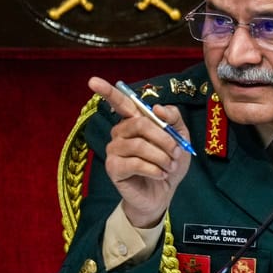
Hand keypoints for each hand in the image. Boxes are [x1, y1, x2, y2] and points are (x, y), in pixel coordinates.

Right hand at [88, 76, 191, 228]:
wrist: (164, 192)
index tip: (92, 80)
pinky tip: (159, 174)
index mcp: (134, 122)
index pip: (119, 102)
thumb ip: (173, 118)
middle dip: (164, 138)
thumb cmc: (169, 162)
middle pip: (140, 124)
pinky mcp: (113, 168)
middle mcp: (120, 133)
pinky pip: (134, 163)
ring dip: (161, 157)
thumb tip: (157, 108)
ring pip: (139, 145)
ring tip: (169, 166)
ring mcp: (114, 150)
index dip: (106, 91)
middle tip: (176, 152)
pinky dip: (153, 169)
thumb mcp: (180, 137)